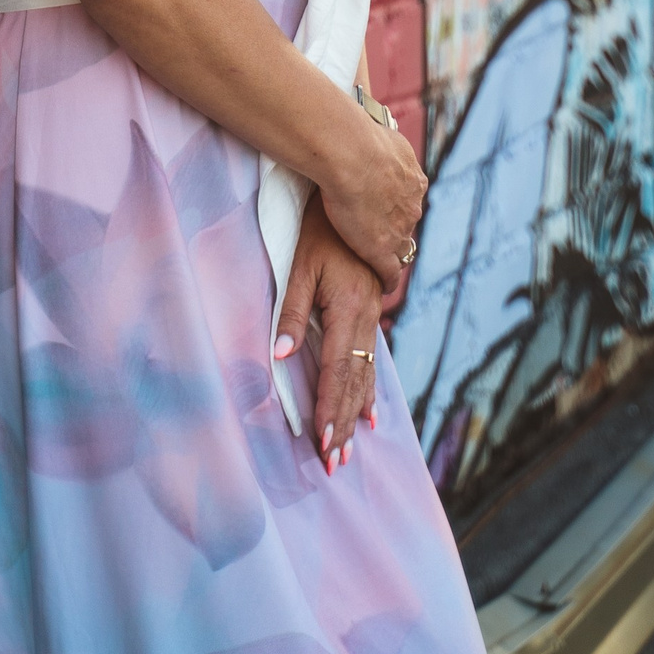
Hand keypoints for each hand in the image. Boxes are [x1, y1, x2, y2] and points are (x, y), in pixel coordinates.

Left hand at [275, 193, 381, 468]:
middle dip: (343, 423)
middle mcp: (365, 317)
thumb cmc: (320, 227)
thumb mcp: (301, 265)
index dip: (329, 410)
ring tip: (351, 447)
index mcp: (347, 310)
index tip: (323, 445)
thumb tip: (280, 357)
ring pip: (365, 374)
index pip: (336, 372)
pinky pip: (372, 358)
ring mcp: (371, 313)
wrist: (358, 191)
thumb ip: (292, 313)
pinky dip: (369, 388)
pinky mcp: (370, 307)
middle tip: (336, 463)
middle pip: (354, 381)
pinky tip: (370, 410)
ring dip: (355, 412)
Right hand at [318, 100, 426, 289]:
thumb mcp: (379, 129)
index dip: (396, 205)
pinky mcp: (382, 250)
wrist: (350, 153)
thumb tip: (373, 119)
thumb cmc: (356, 135)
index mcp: (413, 179)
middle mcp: (412, 205)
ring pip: (401, 247)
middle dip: (397, 228)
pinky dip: (388, 279)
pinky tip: (383, 285)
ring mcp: (399, 230)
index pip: (409, 199)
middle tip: (379, 232)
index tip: (386, 207)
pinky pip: (391, 272)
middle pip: (407, 223)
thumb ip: (381, 137)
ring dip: (393, 253)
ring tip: (382, 262)